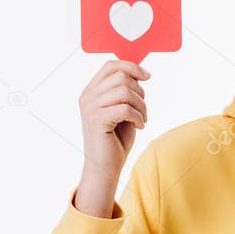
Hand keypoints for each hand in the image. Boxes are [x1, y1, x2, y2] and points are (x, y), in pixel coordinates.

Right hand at [75, 60, 149, 217]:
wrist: (105, 168)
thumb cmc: (115, 140)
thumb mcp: (122, 110)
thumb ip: (125, 91)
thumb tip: (141, 73)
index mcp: (90, 91)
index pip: (110, 65)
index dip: (131, 66)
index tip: (147, 77)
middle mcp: (87, 97)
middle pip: (121, 77)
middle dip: (140, 92)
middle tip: (143, 110)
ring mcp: (89, 108)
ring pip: (125, 91)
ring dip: (141, 105)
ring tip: (142, 119)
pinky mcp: (96, 120)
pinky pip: (125, 108)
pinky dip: (138, 117)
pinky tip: (139, 126)